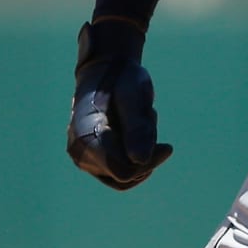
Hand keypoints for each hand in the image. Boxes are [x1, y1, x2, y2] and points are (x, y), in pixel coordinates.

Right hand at [66, 20, 173, 190]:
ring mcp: (84, 158)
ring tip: (142, 123)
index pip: (124, 172)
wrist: (107, 72)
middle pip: (127, 175)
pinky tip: (139, 132)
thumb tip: (140, 160)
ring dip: (142, 154)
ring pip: (127, 175)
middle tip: (148, 121)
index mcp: (86, 137)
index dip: (149, 162)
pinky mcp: (94, 160)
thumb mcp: (133, 95)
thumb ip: (136, 128)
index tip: (167, 146)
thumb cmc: (121, 79)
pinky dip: (137, 156)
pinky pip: (123, 172)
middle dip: (146, 152)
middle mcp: (80, 153)